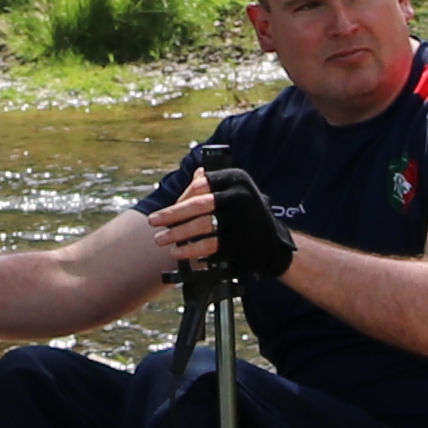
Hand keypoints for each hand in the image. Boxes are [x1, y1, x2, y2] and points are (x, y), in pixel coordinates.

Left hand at [148, 167, 293, 287]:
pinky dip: (191, 250)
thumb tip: (194, 175)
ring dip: (177, 234)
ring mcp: (243, 220)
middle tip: (153, 222)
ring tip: (161, 239)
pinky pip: (210, 245)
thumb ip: (215, 186)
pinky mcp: (242, 242)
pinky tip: (178, 252)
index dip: (180, 197)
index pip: (201, 184)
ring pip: (202, 226)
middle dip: (172, 215)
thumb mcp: (236, 194)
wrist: (273, 245)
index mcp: (237, 179)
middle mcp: (242, 196)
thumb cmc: (247, 217)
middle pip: (198, 205)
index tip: (167, 209)